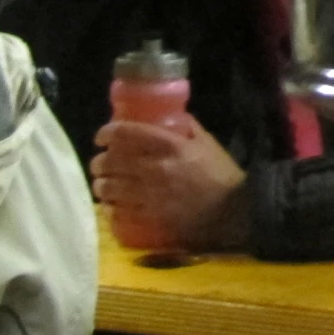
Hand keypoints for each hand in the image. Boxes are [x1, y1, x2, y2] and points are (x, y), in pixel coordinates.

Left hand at [91, 116, 249, 250]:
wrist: (233, 212)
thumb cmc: (221, 175)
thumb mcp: (208, 144)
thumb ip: (188, 128)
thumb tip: (172, 116)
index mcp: (170, 146)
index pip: (126, 133)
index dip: (107, 133)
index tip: (102, 137)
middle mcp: (154, 168)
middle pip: (110, 162)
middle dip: (100, 162)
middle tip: (101, 164)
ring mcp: (149, 196)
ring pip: (108, 188)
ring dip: (102, 186)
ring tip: (105, 186)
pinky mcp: (148, 218)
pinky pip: (117, 212)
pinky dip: (111, 208)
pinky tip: (113, 206)